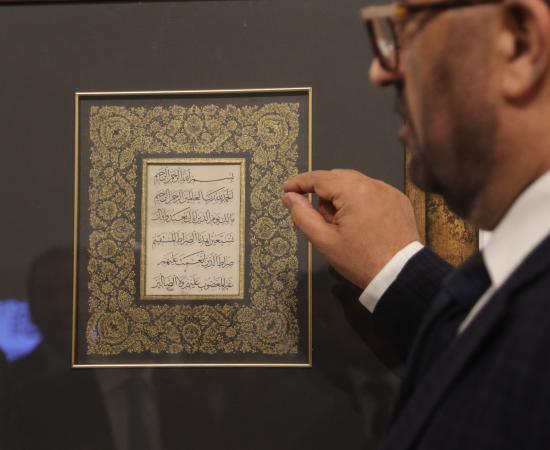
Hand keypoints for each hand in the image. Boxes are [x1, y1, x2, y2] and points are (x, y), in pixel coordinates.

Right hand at [282, 169, 419, 288]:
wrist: (402, 275)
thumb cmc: (360, 260)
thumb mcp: (325, 241)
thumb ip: (302, 216)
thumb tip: (289, 197)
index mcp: (353, 190)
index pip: (319, 178)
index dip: (299, 183)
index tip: (286, 190)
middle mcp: (373, 183)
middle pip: (337, 178)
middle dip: (322, 194)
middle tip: (319, 220)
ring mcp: (389, 191)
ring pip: (354, 184)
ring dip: (341, 198)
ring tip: (341, 226)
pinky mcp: (399, 200)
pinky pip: (371, 192)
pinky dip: (359, 201)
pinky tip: (359, 224)